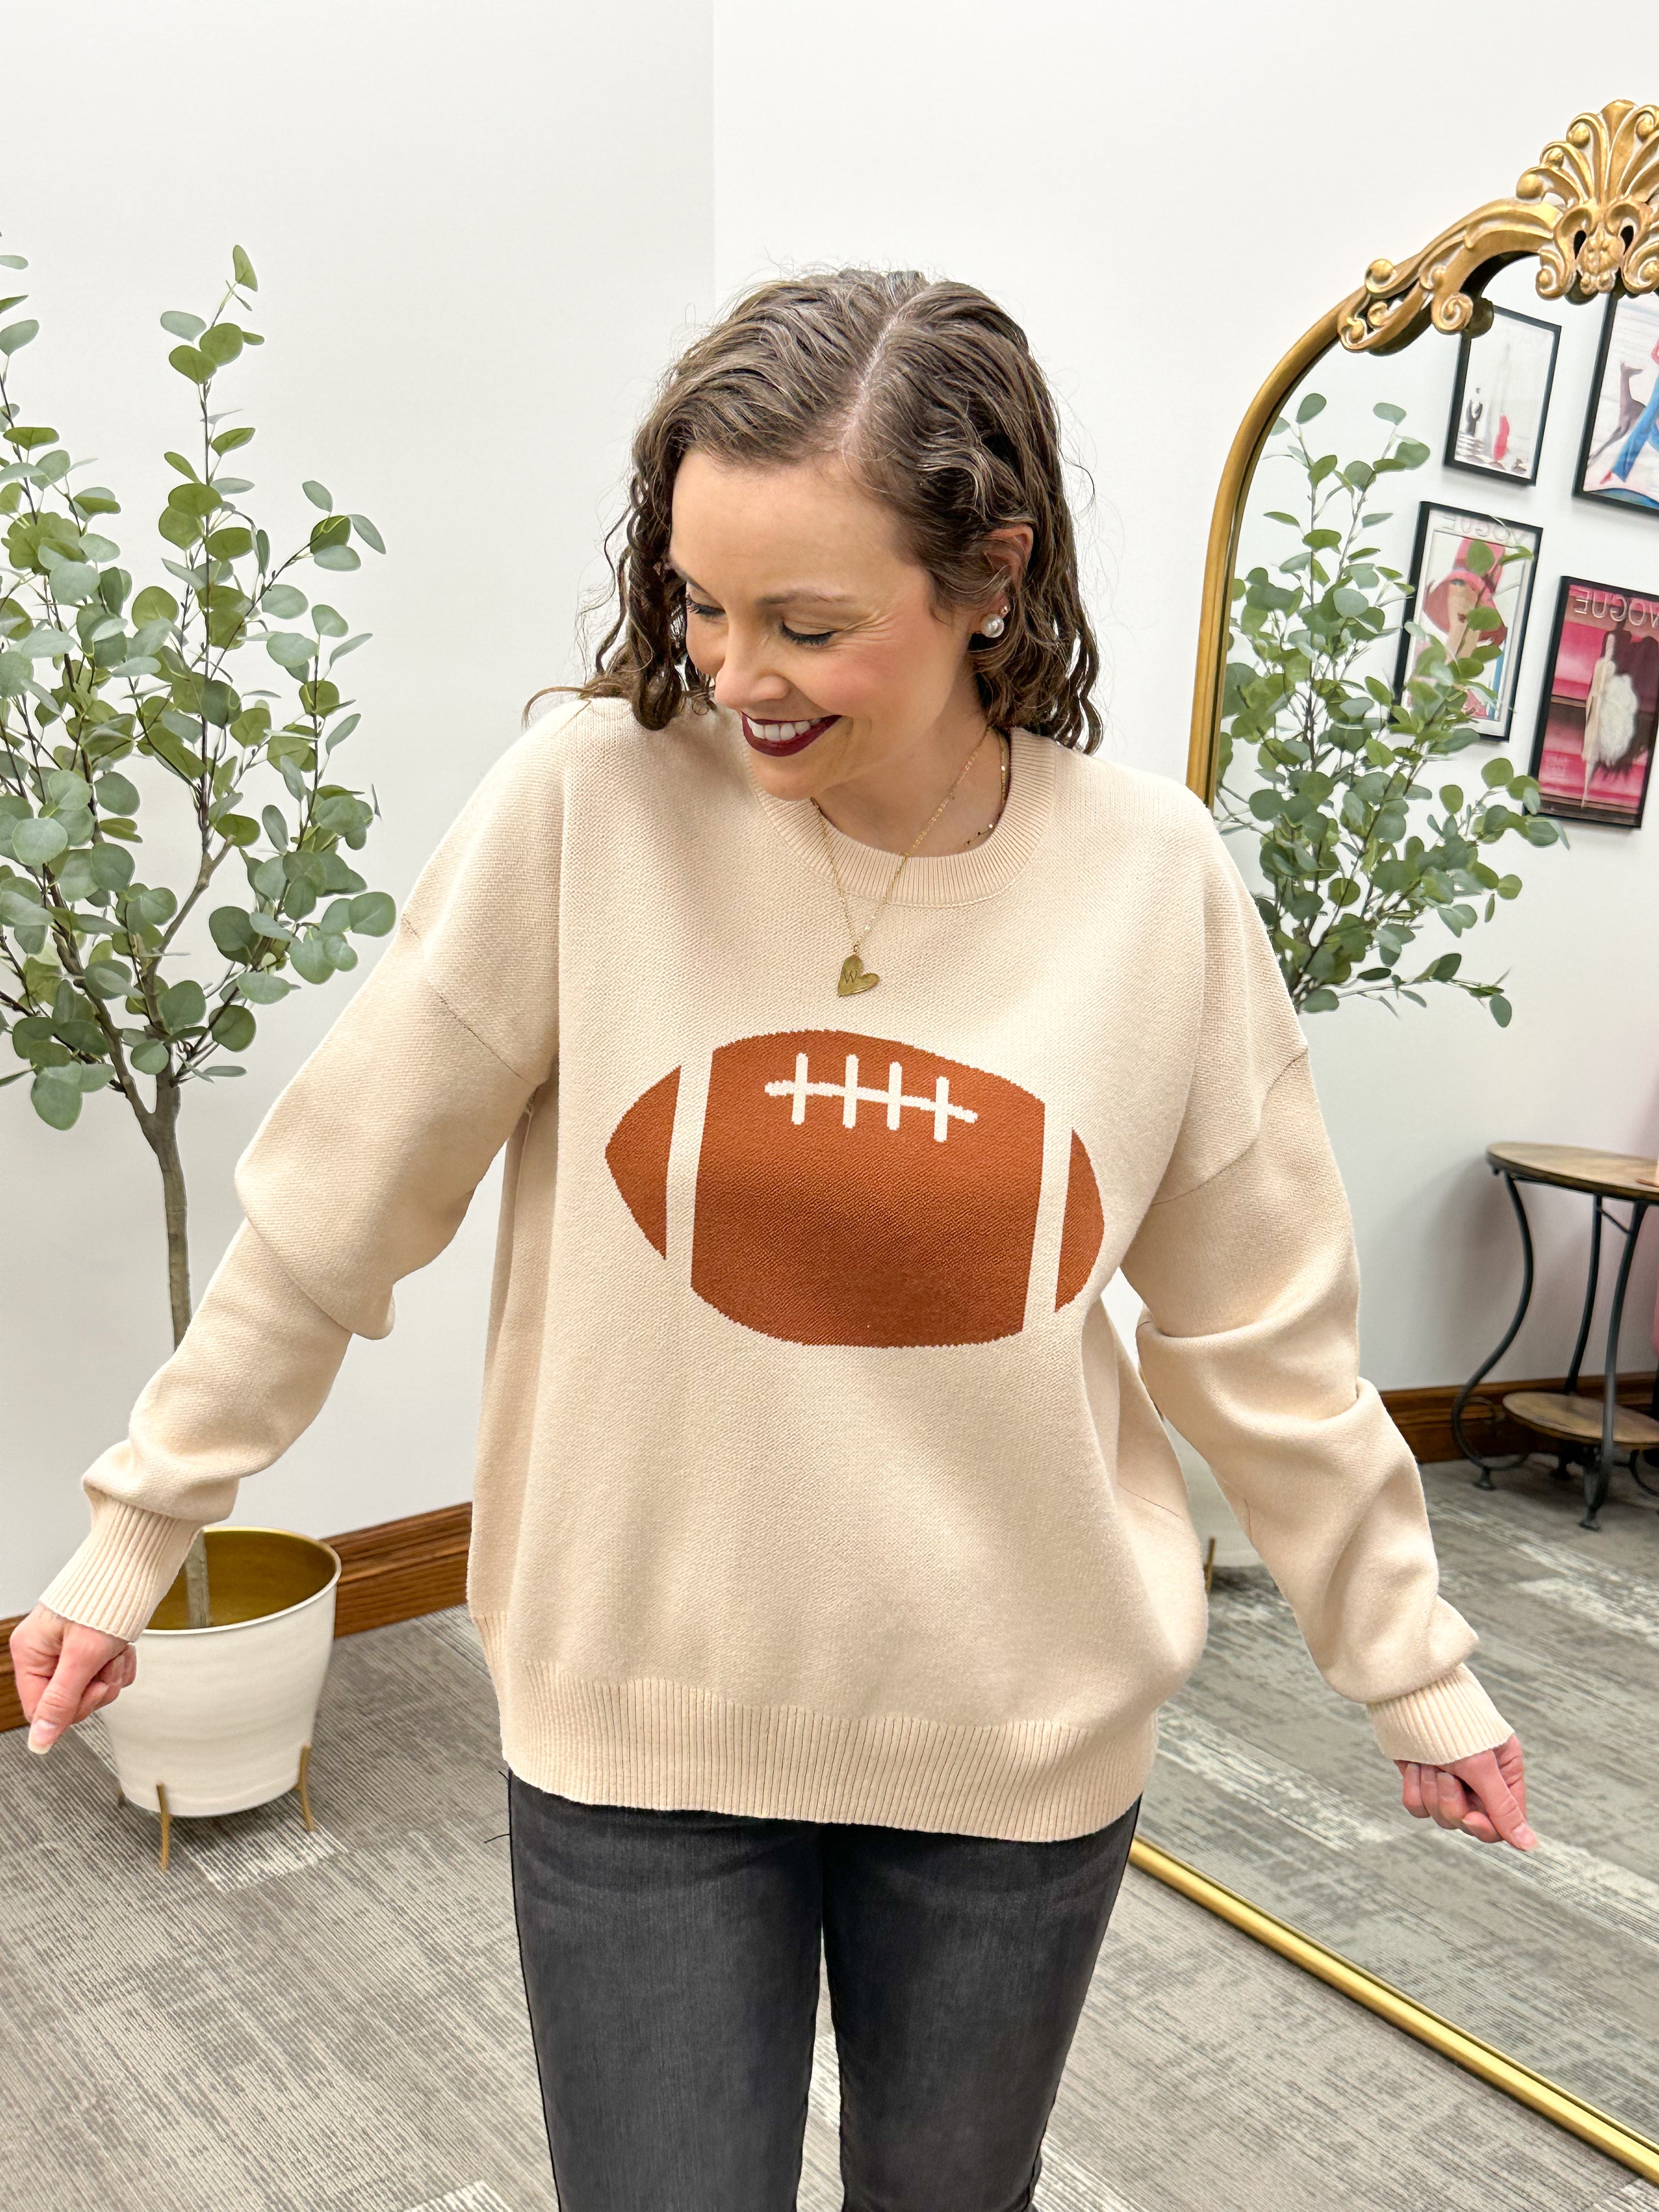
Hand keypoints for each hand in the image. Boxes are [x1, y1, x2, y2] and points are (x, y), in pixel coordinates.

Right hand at [10, 1605, 135, 1754]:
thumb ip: (61, 1701)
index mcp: (31, 1652)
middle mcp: (47, 1650)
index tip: (95, 1689)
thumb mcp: (83, 1655)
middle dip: (98, 1685)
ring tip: (116, 1646)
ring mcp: (71, 1647)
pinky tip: (124, 1644)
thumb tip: (40, 1740)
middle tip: (107, 1662)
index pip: (40, 1709)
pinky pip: (108, 1672)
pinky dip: (121, 1661)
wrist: (136, 1561)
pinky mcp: (94, 1644)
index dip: (73, 1707)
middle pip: (69, 1701)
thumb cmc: (106, 1594)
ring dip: (112, 1670)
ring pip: (93, 1687)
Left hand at [1395, 1732, 1535, 1851]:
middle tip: (1446, 1775)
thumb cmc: (1451, 1722)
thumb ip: (1503, 1807)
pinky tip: (1413, 1765)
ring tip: (1430, 1763)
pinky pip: (1417, 1806)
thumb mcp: (1481, 1765)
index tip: (1470, 1816)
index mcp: (1504, 1774)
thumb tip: (1529, 1844)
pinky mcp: (1422, 1779)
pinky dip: (1413, 1788)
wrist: (1408, 1694)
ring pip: (1441, 1816)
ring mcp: (1449, 1781)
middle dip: (1452, 1802)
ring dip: (1431, 1790)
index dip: (1485, 1828)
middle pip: (1469, 1824)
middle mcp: (1479, 1782)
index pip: (1503, 1823)